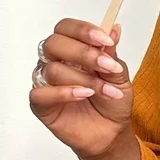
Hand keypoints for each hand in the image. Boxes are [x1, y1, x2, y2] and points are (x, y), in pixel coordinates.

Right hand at [29, 19, 133, 159]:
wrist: (111, 131)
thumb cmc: (112, 101)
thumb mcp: (119, 75)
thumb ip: (111, 54)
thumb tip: (114, 29)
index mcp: (72, 48)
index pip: (66, 27)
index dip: (83, 30)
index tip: (106, 40)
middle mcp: (56, 61)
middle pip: (54, 44)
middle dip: (84, 53)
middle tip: (107, 66)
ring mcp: (46, 82)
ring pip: (53, 70)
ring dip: (85, 79)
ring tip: (105, 90)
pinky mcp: (41, 104)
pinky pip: (40, 93)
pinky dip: (64, 93)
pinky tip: (84, 95)